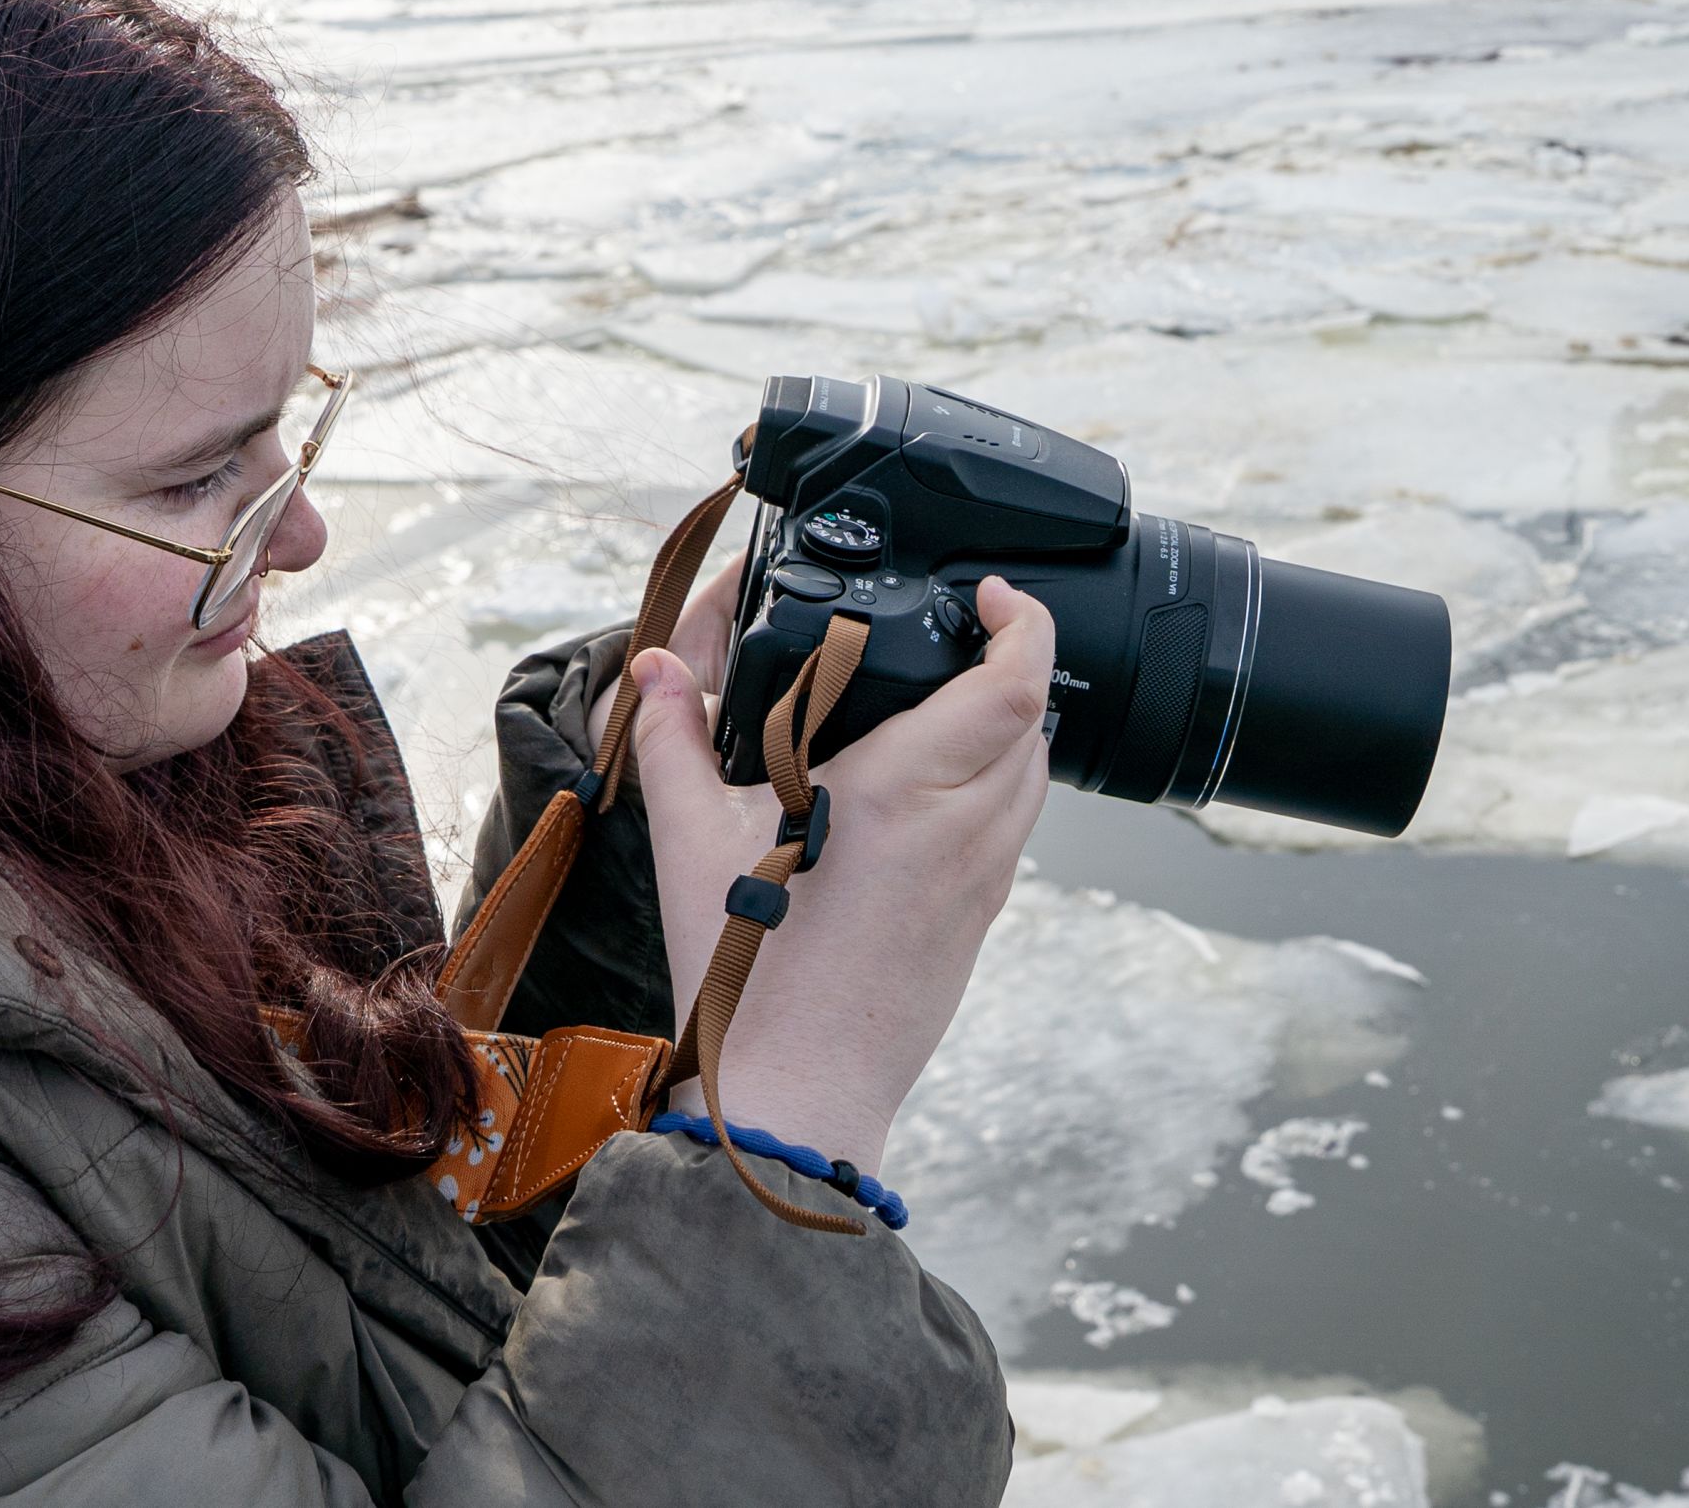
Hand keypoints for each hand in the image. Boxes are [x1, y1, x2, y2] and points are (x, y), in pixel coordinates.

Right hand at [619, 575, 1053, 1175]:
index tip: (998, 597)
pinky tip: (930, 796)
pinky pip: (1013, 831)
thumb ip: (672, 736)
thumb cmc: (746, 969)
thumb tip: (654, 669)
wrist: (795, 1090)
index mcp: (905, 790)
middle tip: (960, 642)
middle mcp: (963, 828)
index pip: (1014, 685)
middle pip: (1034, 722)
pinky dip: (994, 790)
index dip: (1026, 625)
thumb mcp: (691, 838)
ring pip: (1033, 778)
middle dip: (1011, 667)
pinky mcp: (981, 921)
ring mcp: (982, 880)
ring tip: (944, 710)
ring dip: (1008, 730)